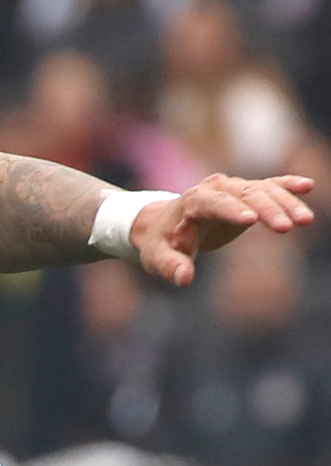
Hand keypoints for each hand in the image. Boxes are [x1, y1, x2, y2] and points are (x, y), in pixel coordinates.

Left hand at [130, 173, 314, 286]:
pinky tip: (307, 186)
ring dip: (284, 202)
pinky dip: (286, 186)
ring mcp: (231, 189)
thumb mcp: (158, 258)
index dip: (230, 210)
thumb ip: (170, 266)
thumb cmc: (160, 243)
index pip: (212, 203)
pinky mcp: (244, 194)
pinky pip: (268, 186)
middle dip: (266, 208)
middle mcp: (213, 189)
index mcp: (191, 203)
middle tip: (287, 226)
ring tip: (305, 220)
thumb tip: (184, 279)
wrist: (161, 225)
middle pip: (242, 194)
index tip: (251, 220)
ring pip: (261, 190)